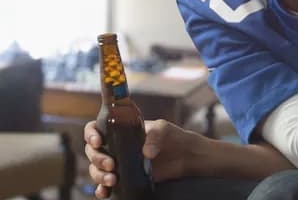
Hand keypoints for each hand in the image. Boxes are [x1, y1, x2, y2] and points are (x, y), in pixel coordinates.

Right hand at [84, 119, 198, 197]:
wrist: (184, 155)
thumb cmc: (173, 137)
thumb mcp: (164, 129)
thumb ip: (154, 136)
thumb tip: (146, 154)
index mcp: (121, 130)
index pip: (96, 128)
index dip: (91, 134)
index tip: (98, 141)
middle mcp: (116, 146)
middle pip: (93, 152)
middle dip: (97, 159)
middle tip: (111, 165)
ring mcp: (119, 163)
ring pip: (96, 169)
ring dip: (99, 176)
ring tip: (112, 180)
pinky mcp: (124, 178)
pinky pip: (106, 185)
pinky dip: (101, 189)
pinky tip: (105, 191)